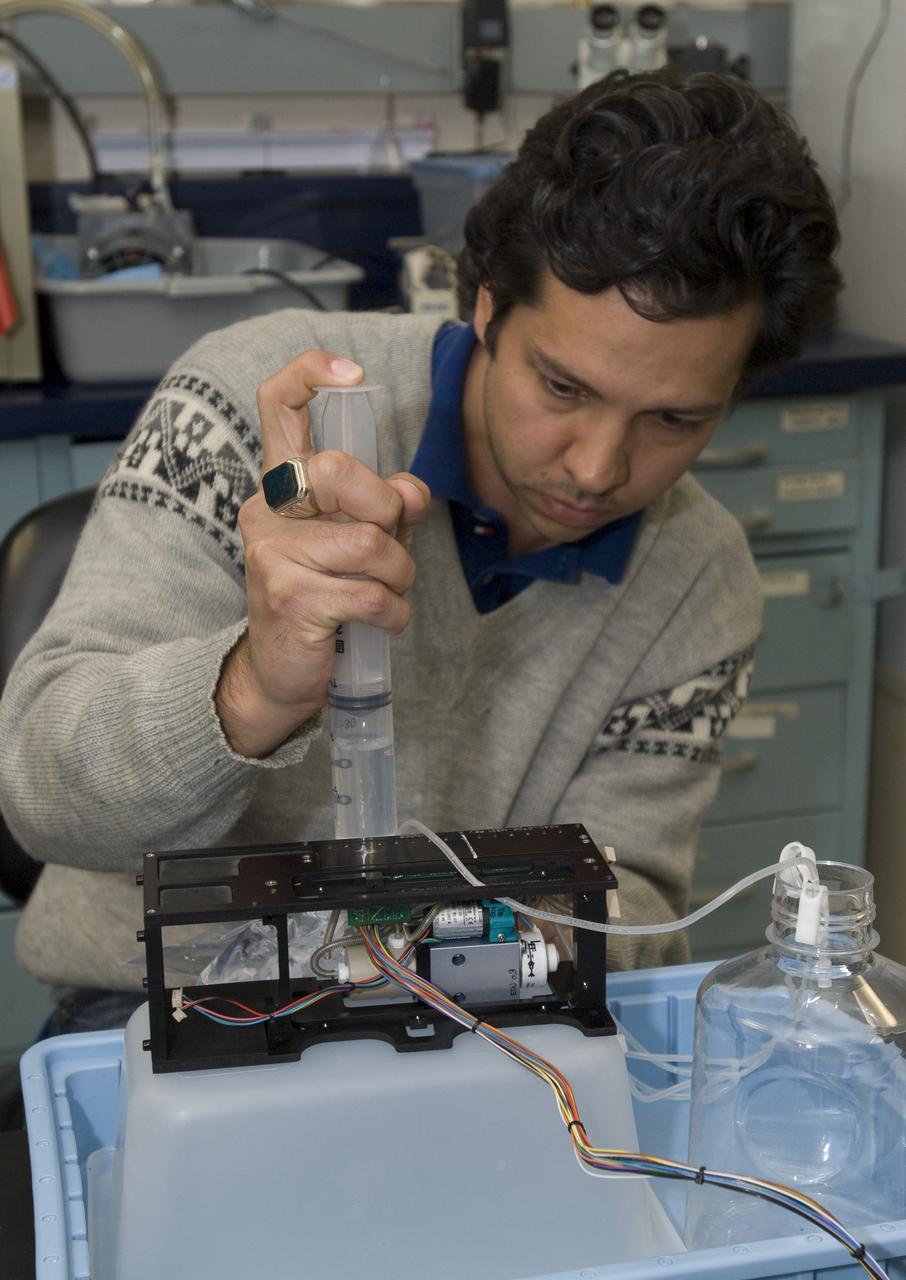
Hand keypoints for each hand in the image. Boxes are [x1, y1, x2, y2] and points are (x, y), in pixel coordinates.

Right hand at [216, 349, 430, 757]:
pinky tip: (380, 621)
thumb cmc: (324, 594)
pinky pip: (372, 594)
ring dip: (398, 575)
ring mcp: (272, 555)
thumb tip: (413, 493)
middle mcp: (266, 509)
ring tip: (384, 592)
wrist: (280, 672)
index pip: (278, 405)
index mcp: (282, 485)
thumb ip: (387, 506)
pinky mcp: (292, 599)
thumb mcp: (358, 539)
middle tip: (388, 544)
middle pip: (338, 471)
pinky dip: (394, 613)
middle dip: (386, 511)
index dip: (311, 373)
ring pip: (369, 543)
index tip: (353, 374)